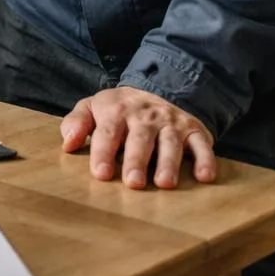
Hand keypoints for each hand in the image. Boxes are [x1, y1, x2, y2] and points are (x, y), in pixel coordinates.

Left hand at [60, 87, 216, 188]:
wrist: (151, 91)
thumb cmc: (115, 110)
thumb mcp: (91, 108)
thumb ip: (77, 123)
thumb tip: (68, 143)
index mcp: (116, 111)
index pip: (108, 133)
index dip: (104, 153)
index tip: (101, 174)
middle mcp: (146, 116)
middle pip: (140, 139)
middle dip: (136, 161)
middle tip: (133, 183)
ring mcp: (171, 122)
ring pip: (170, 143)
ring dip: (169, 163)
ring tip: (164, 183)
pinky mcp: (194, 130)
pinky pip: (202, 144)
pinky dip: (206, 160)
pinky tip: (205, 177)